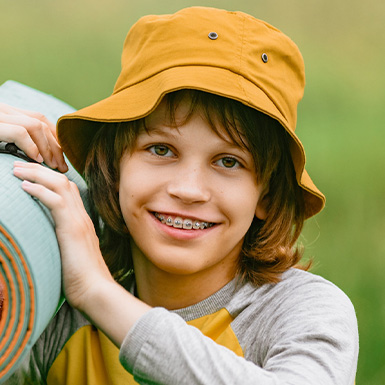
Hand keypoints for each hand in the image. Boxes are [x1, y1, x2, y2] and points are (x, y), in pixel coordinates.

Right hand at [0, 102, 67, 171]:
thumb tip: (38, 155)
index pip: (39, 119)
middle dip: (56, 146)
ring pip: (35, 125)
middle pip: (41, 123)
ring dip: (48, 148)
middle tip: (63, 166)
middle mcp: (4, 110)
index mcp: (7, 113)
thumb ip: (16, 139)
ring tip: (53, 165)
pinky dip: (32, 147)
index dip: (54, 137)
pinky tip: (37, 159)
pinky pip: (19, 132)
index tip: (62, 156)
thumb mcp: (0, 138)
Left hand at [13, 161, 111, 309]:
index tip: (32, 174)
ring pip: (60, 185)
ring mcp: (79, 220)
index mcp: (82, 221)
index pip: (69, 190)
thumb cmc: (81, 278)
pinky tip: (24, 186)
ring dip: (37, 174)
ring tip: (17, 169)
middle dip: (40, 170)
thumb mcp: (71, 254)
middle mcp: (82, 216)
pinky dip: (39, 190)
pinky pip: (56, 201)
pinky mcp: (72, 228)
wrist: (95, 290)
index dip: (50, 177)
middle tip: (19, 165)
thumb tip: (48, 241)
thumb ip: (63, 242)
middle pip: (63, 181)